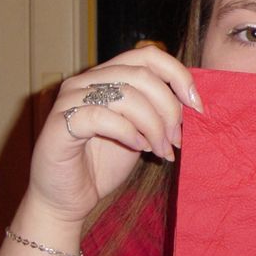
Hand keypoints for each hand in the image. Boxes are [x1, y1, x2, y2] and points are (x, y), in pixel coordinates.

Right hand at [25, 46, 202, 226]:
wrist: (66, 200)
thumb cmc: (103, 164)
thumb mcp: (141, 132)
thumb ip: (158, 111)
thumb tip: (193, 102)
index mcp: (106, 76)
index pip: (148, 55)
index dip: (178, 75)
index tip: (197, 106)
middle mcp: (85, 80)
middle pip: (142, 75)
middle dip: (169, 108)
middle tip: (177, 139)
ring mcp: (69, 99)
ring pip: (126, 95)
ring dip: (153, 125)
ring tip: (161, 150)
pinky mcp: (59, 124)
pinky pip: (101, 117)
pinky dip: (128, 132)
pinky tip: (138, 148)